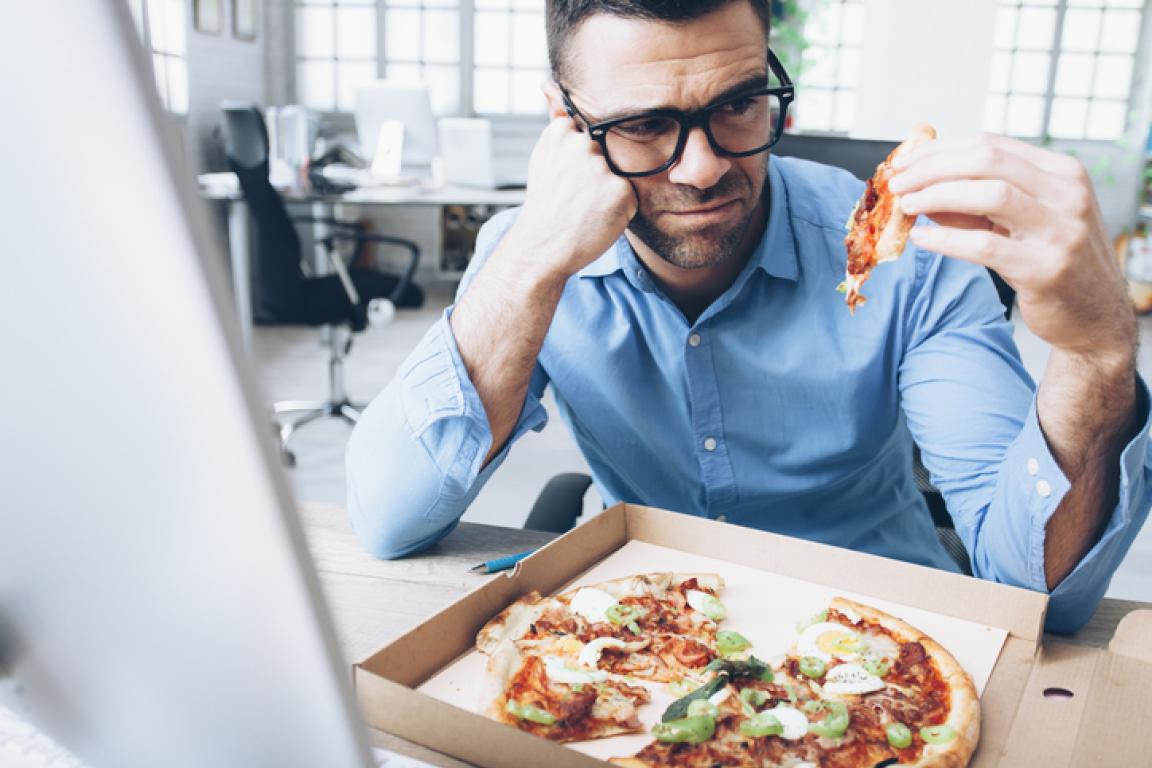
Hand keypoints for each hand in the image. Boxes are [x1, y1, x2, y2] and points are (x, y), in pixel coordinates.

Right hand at [506, 114, 638, 281]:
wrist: (541, 248)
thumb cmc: (546, 204)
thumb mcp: (546, 155)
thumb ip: (557, 118)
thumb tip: (548, 84)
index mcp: (562, 134)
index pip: (591, 135)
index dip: (583, 163)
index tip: (569, 181)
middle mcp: (582, 147)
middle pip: (607, 155)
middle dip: (597, 177)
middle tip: (576, 199)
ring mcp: (601, 169)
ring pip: (620, 175)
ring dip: (609, 193)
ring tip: (585, 209)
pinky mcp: (620, 192)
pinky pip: (631, 197)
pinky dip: (620, 211)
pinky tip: (597, 219)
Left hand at [890, 133, 1135, 366]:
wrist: (1094, 318)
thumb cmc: (1049, 263)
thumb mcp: (1019, 222)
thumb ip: (974, 202)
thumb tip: (918, 185)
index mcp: (1061, 173)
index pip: (991, 144)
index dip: (940, 150)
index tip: (904, 161)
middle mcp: (1067, 194)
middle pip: (987, 159)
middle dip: (932, 167)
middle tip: (897, 182)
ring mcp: (1062, 230)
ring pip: (990, 193)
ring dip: (938, 195)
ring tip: (907, 206)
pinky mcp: (1046, 268)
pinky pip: (986, 245)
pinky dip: (947, 240)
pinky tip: (921, 240)